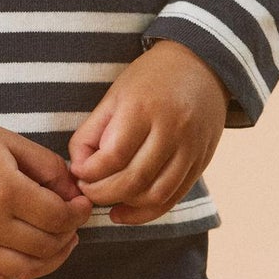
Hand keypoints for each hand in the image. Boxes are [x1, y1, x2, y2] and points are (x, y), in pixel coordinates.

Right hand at [0, 98, 94, 278]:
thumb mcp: (9, 141)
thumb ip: (48, 167)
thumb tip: (73, 194)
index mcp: (4, 190)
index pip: (58, 217)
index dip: (79, 213)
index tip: (82, 203)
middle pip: (47, 246)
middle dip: (69, 234)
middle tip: (72, 220)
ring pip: (26, 270)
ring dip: (52, 259)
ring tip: (59, 241)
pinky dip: (20, 270)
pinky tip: (28, 252)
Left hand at [67, 40, 228, 223]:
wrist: (201, 65)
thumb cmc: (149, 79)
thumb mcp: (114, 95)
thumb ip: (92, 132)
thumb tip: (78, 169)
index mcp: (144, 108)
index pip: (113, 155)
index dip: (89, 173)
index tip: (78, 173)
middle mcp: (171, 129)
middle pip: (134, 180)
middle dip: (102, 194)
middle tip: (86, 192)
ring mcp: (190, 148)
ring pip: (156, 194)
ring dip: (125, 206)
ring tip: (106, 201)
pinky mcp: (201, 162)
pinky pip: (174, 198)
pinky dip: (147, 212)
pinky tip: (126, 211)